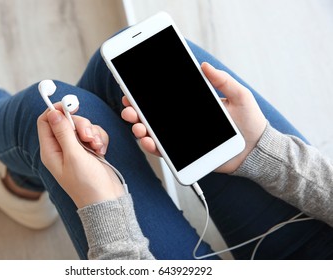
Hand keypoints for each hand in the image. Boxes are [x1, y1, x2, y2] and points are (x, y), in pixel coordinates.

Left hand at [37, 103, 124, 207]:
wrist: (106, 200)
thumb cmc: (87, 184)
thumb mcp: (73, 156)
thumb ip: (63, 133)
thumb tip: (53, 113)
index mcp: (50, 151)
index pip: (45, 121)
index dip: (56, 110)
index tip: (70, 105)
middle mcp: (61, 148)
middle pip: (67, 122)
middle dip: (81, 125)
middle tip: (88, 136)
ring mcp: (76, 150)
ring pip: (83, 127)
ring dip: (93, 133)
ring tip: (97, 148)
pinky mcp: (89, 151)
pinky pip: (94, 134)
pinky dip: (100, 140)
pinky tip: (102, 151)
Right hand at [121, 62, 266, 173]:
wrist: (257, 151)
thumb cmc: (251, 123)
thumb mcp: (240, 96)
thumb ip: (223, 81)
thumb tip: (204, 65)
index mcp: (191, 105)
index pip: (164, 99)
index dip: (145, 95)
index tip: (132, 90)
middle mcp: (182, 121)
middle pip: (152, 115)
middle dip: (135, 111)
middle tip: (130, 109)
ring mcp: (181, 138)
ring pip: (153, 133)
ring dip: (140, 128)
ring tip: (138, 126)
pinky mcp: (185, 154)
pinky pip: (164, 151)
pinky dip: (152, 146)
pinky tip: (148, 141)